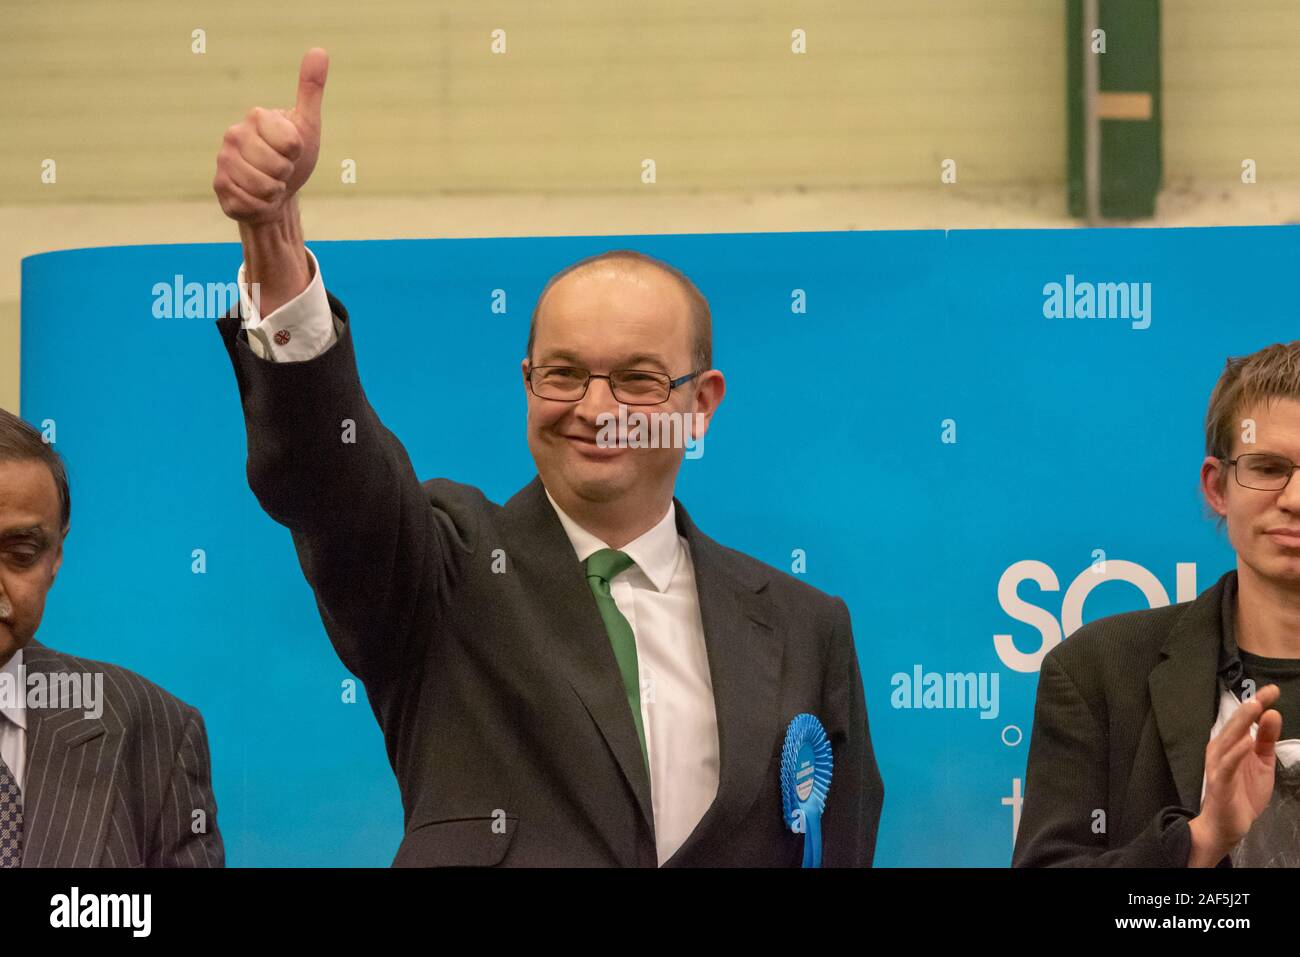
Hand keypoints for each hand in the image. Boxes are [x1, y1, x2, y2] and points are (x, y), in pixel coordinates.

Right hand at [213, 48, 328, 223]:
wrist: (277, 194)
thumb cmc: (293, 159)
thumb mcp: (307, 126)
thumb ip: (311, 90)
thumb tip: (319, 50)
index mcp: (256, 117)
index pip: (290, 143)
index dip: (297, 153)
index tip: (292, 151)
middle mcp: (234, 135)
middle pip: (278, 166)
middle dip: (286, 174)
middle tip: (280, 170)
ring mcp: (223, 161)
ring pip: (264, 186)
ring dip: (275, 191)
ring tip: (270, 183)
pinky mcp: (220, 187)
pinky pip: (251, 203)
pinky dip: (262, 205)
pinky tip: (257, 197)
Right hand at [1188, 683, 1280, 865]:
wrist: (1225, 826)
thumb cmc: (1242, 793)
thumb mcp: (1261, 763)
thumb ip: (1265, 740)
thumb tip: (1272, 714)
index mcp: (1231, 743)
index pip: (1244, 719)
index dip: (1258, 703)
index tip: (1273, 690)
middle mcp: (1221, 749)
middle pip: (1235, 725)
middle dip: (1250, 707)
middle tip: (1266, 693)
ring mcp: (1219, 764)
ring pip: (1229, 739)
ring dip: (1241, 723)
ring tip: (1255, 707)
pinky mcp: (1220, 781)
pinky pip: (1227, 764)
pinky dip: (1236, 752)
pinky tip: (1247, 742)